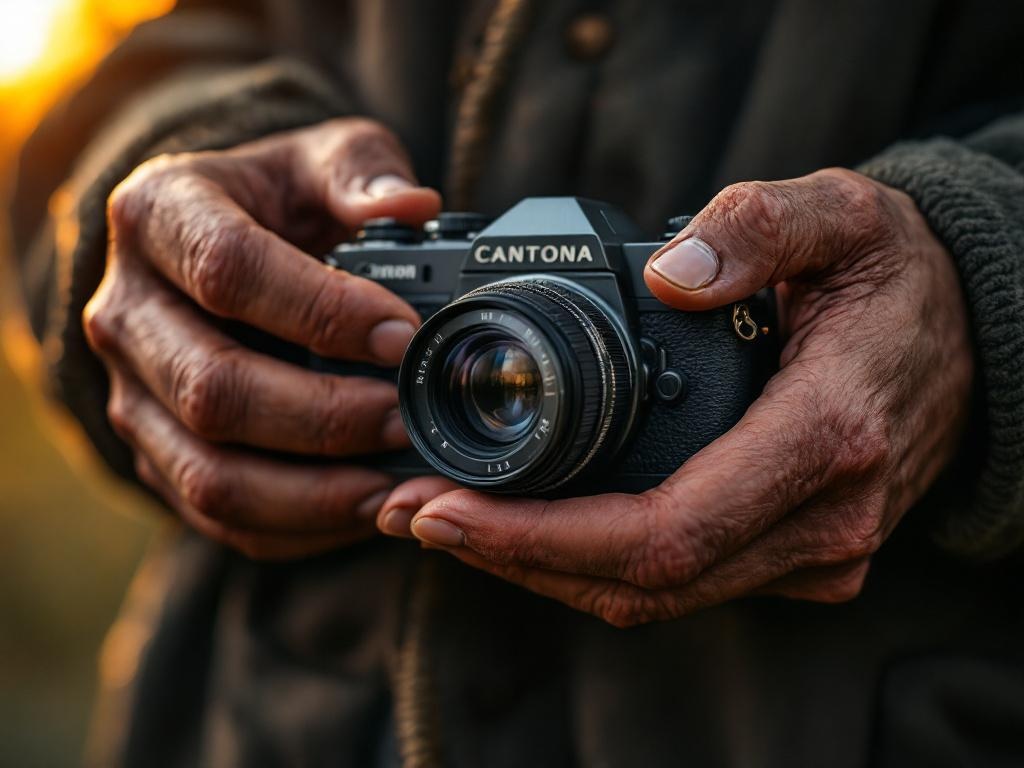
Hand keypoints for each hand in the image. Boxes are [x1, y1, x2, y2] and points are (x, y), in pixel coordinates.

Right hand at [83, 118, 440, 559]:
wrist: (217, 248)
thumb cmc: (277, 201)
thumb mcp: (318, 158)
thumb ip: (362, 171)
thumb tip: (413, 207)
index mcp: (159, 216)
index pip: (229, 269)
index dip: (321, 312)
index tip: (404, 336)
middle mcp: (126, 310)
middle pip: (213, 389)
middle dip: (324, 417)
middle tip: (407, 419)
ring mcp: (132, 392)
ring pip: (207, 473)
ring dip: (312, 492)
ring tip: (393, 483)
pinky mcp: (154, 452)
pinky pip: (217, 517)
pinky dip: (297, 527)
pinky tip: (362, 509)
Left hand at [377, 169, 972, 624]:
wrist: (963, 333)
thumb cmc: (896, 276)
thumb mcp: (843, 216)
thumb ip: (761, 226)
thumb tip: (669, 272)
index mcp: (825, 437)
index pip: (663, 532)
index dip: (542, 538)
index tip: (446, 508)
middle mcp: (820, 519)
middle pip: (639, 581)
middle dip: (512, 558)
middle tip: (412, 509)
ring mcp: (810, 550)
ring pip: (651, 594)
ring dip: (538, 565)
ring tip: (444, 516)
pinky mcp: (793, 553)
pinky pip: (675, 579)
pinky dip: (589, 561)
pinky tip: (528, 526)